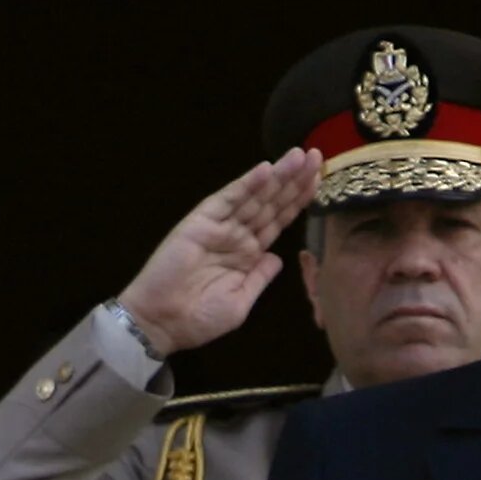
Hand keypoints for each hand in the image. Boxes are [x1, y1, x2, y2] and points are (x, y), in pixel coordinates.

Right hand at [113, 147, 322, 359]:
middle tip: (316, 155)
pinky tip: (265, 170)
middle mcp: (237, 237)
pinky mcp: (200, 222)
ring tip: (299, 156)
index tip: (319, 180)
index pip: (278, 222)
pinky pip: (227, 200)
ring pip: (254, 197)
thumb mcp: (239, 303)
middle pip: (271, 204)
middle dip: (294, 181)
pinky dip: (246, 185)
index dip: (298, 201)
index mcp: (248, 256)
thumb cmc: (199, 320)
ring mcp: (220, 227)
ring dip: (277, 177)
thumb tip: (278, 258)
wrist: (162, 324)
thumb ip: (259, 278)